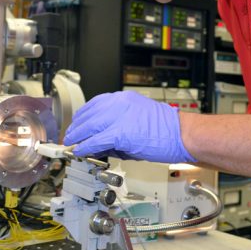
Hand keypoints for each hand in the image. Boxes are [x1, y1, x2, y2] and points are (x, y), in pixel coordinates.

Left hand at [64, 91, 196, 162]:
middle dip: (76, 127)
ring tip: (72, 145)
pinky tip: (81, 151)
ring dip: (77, 136)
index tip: (76, 124)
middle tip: (69, 137)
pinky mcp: (120, 133)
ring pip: (89, 126)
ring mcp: (118, 117)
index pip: (94, 105)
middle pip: (88, 114)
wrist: (181, 134)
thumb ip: (117, 126)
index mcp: (123, 98)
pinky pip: (96, 140)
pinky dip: (85, 146)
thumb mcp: (137, 119)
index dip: (82, 117)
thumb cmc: (166, 129)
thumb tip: (102, 140)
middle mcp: (118, 103)